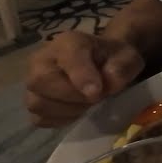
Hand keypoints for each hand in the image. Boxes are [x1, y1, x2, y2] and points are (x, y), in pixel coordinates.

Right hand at [26, 32, 144, 127]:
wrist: (103, 64)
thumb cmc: (112, 59)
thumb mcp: (127, 58)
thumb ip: (121, 68)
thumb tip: (109, 84)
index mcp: (68, 42)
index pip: (67, 56)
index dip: (81, 76)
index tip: (97, 92)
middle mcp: (42, 59)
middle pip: (40, 80)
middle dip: (71, 96)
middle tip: (94, 99)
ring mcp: (33, 82)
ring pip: (37, 103)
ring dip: (67, 111)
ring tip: (87, 105)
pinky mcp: (33, 101)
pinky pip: (39, 118)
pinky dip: (60, 120)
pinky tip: (76, 112)